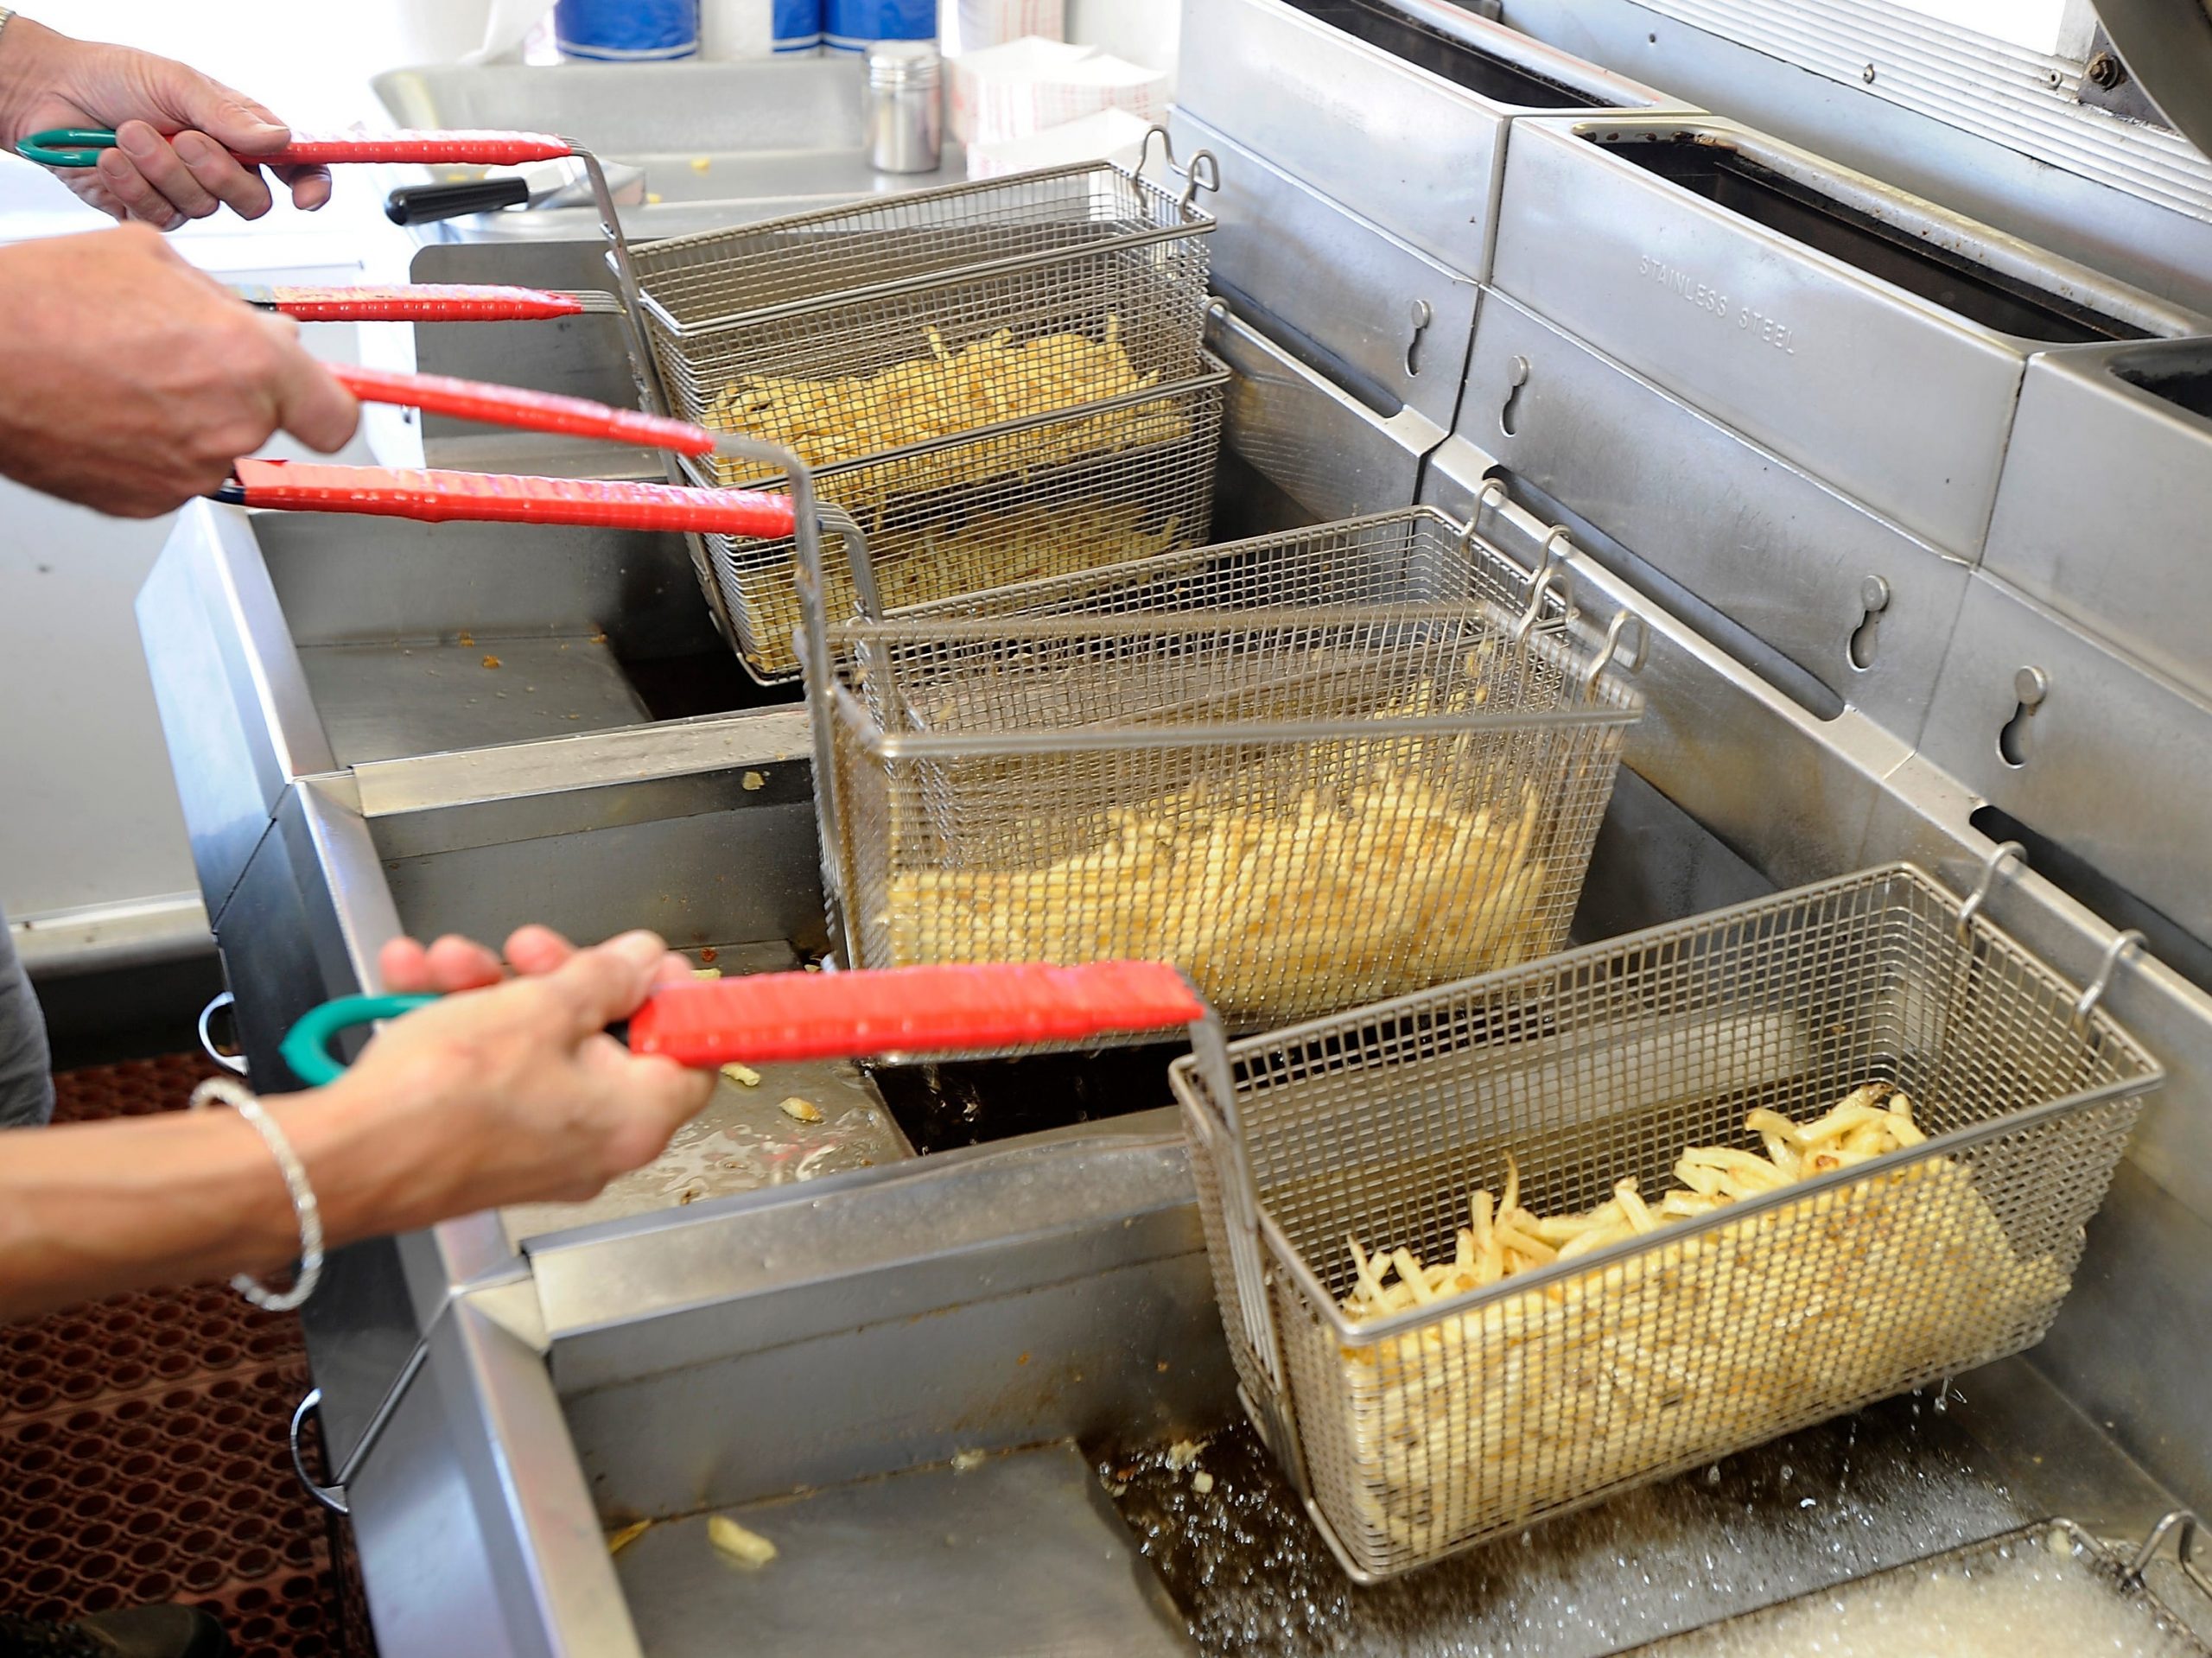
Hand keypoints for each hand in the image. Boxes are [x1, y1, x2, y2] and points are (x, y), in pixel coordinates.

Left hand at [0, 18, 330, 225]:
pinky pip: (159, 215)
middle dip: (216, 172)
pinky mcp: (149, 211)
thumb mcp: (177, 82)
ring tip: (128, 132)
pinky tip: (110, 157)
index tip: (305, 199)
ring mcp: (184, 193)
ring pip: (201, 209)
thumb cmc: (112, 77)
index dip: (310, 186)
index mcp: (237, 132)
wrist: (47, 93)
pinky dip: (131, 183)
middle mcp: (217, 168)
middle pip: (252, 201)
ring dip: (161, 169)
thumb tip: (280, 138)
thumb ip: (228, 115)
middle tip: (182, 138)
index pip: (294, 166)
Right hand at [0, 224, 357, 514]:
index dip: (324, 404)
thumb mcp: (152, 260)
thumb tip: (268, 331)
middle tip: (180, 358)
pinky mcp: (146, 502)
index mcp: (247, 361)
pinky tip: (108, 408)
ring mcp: (188, 471)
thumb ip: (227, 304)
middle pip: (267, 421)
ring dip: (187, 416)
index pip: (336, 416)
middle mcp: (228, 425)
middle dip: (237, 390)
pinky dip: (150, 447)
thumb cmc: (44, 302)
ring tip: (127, 376)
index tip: (316, 400)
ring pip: (215, 445)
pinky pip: (172, 472)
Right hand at [316, 927, 712, 1224]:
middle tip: (524, 946)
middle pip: (604, 1038)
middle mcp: (596, 1145)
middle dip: (555, 977)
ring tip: (443, 961)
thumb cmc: (439, 1098)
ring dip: (491, 990)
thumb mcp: (538, 1008)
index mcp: (635, 1119)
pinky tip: (412, 985)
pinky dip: (460, 1025)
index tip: (639, 961)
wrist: (338, 1161)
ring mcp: (539, 1150)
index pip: (689, 1052)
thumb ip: (602, 978)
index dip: (667, 998)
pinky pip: (492, 1073)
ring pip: (535, 1046)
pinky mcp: (485, 1148)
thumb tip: (643, 963)